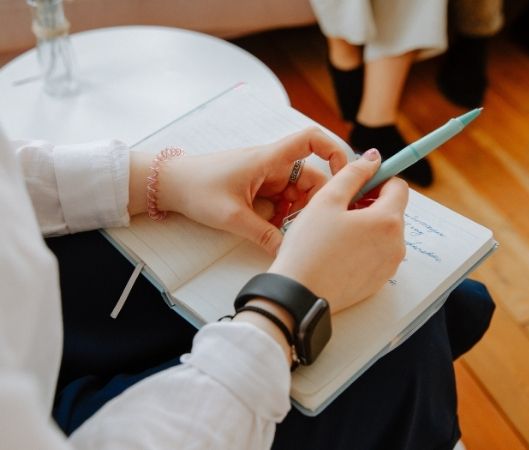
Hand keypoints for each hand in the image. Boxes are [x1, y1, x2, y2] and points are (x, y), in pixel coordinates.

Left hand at [136, 128, 346, 254]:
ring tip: (282, 231)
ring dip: (295, 212)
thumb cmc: (196, 188)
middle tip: (303, 227)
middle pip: (310, 177)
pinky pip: (281, 201)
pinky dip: (282, 216)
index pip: (311, 140)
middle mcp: (272, 164)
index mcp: (269, 159)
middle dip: (312, 203)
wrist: (169, 184)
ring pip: (296, 193)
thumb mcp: (231, 216)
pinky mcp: (258, 188)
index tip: (344, 176)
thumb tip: (287, 252)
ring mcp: (265, 176)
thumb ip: (263, 235)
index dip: (334, 151)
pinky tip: (271, 230)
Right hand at [268, 149, 408, 312]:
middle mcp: (396, 244)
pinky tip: (338, 250)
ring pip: (384, 232)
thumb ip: (353, 173)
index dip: (377, 179)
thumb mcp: (327, 200)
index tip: (358, 183)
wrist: (299, 294)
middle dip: (370, 203)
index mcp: (388, 221)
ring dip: (366, 225)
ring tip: (335, 231)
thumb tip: (373, 158)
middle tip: (338, 208)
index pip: (398, 186)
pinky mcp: (378, 281)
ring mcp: (389, 266)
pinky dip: (363, 246)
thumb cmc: (309, 247)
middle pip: (392, 210)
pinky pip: (377, 253)